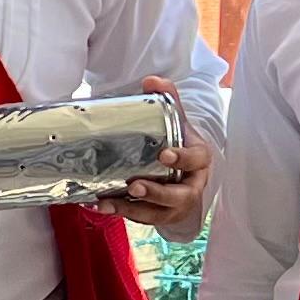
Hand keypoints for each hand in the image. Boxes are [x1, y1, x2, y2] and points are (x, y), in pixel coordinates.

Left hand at [113, 76, 213, 232]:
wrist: (183, 171)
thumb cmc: (178, 144)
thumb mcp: (175, 121)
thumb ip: (166, 98)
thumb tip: (150, 80)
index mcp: (198, 159)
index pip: (196, 159)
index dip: (182, 158)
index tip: (164, 155)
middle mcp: (191, 185)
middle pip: (180, 195)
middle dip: (157, 193)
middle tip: (135, 186)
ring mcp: (177, 204)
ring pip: (159, 213)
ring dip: (134, 209)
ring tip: (108, 202)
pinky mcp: (161, 216)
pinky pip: (143, 219)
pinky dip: (122, 213)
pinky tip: (101, 206)